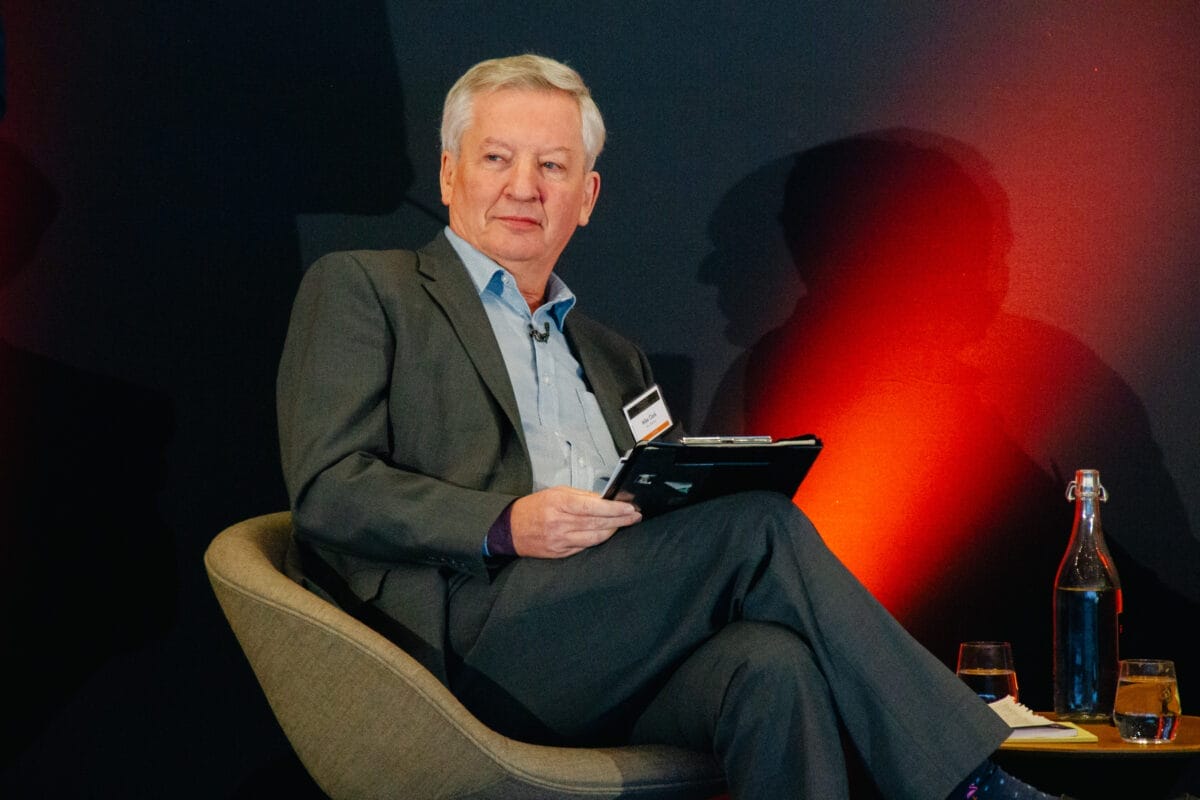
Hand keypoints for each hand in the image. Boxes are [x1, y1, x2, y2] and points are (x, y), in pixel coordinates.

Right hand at [509, 486, 641, 557]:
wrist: (510, 528)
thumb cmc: (534, 507)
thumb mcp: (557, 492)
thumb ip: (582, 496)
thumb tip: (605, 499)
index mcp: (559, 503)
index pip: (593, 507)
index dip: (614, 508)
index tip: (630, 508)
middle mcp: (560, 523)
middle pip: (597, 523)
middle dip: (620, 520)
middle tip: (635, 516)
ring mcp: (560, 540)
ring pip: (594, 538)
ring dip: (612, 531)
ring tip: (625, 524)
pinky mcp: (560, 553)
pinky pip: (584, 547)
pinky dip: (598, 541)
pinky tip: (607, 534)